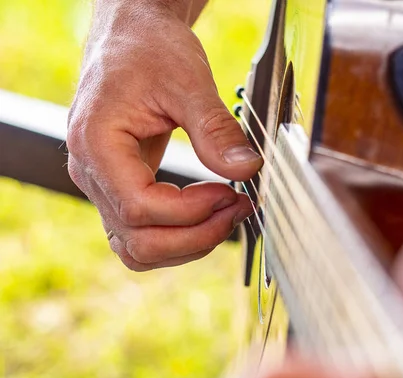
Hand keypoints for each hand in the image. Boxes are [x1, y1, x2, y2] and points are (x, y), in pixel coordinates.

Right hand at [67, 1, 260, 270]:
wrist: (132, 37)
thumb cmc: (149, 49)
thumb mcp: (187, 81)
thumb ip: (216, 130)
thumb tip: (247, 170)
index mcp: (96, 145)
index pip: (140, 207)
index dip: (192, 211)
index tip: (230, 193)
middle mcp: (90, 174)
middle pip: (139, 241)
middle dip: (196, 236)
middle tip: (237, 209)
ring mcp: (102, 186)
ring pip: (139, 249)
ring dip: (188, 244)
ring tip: (227, 215)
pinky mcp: (118, 190)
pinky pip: (141, 235)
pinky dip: (176, 238)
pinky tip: (206, 218)